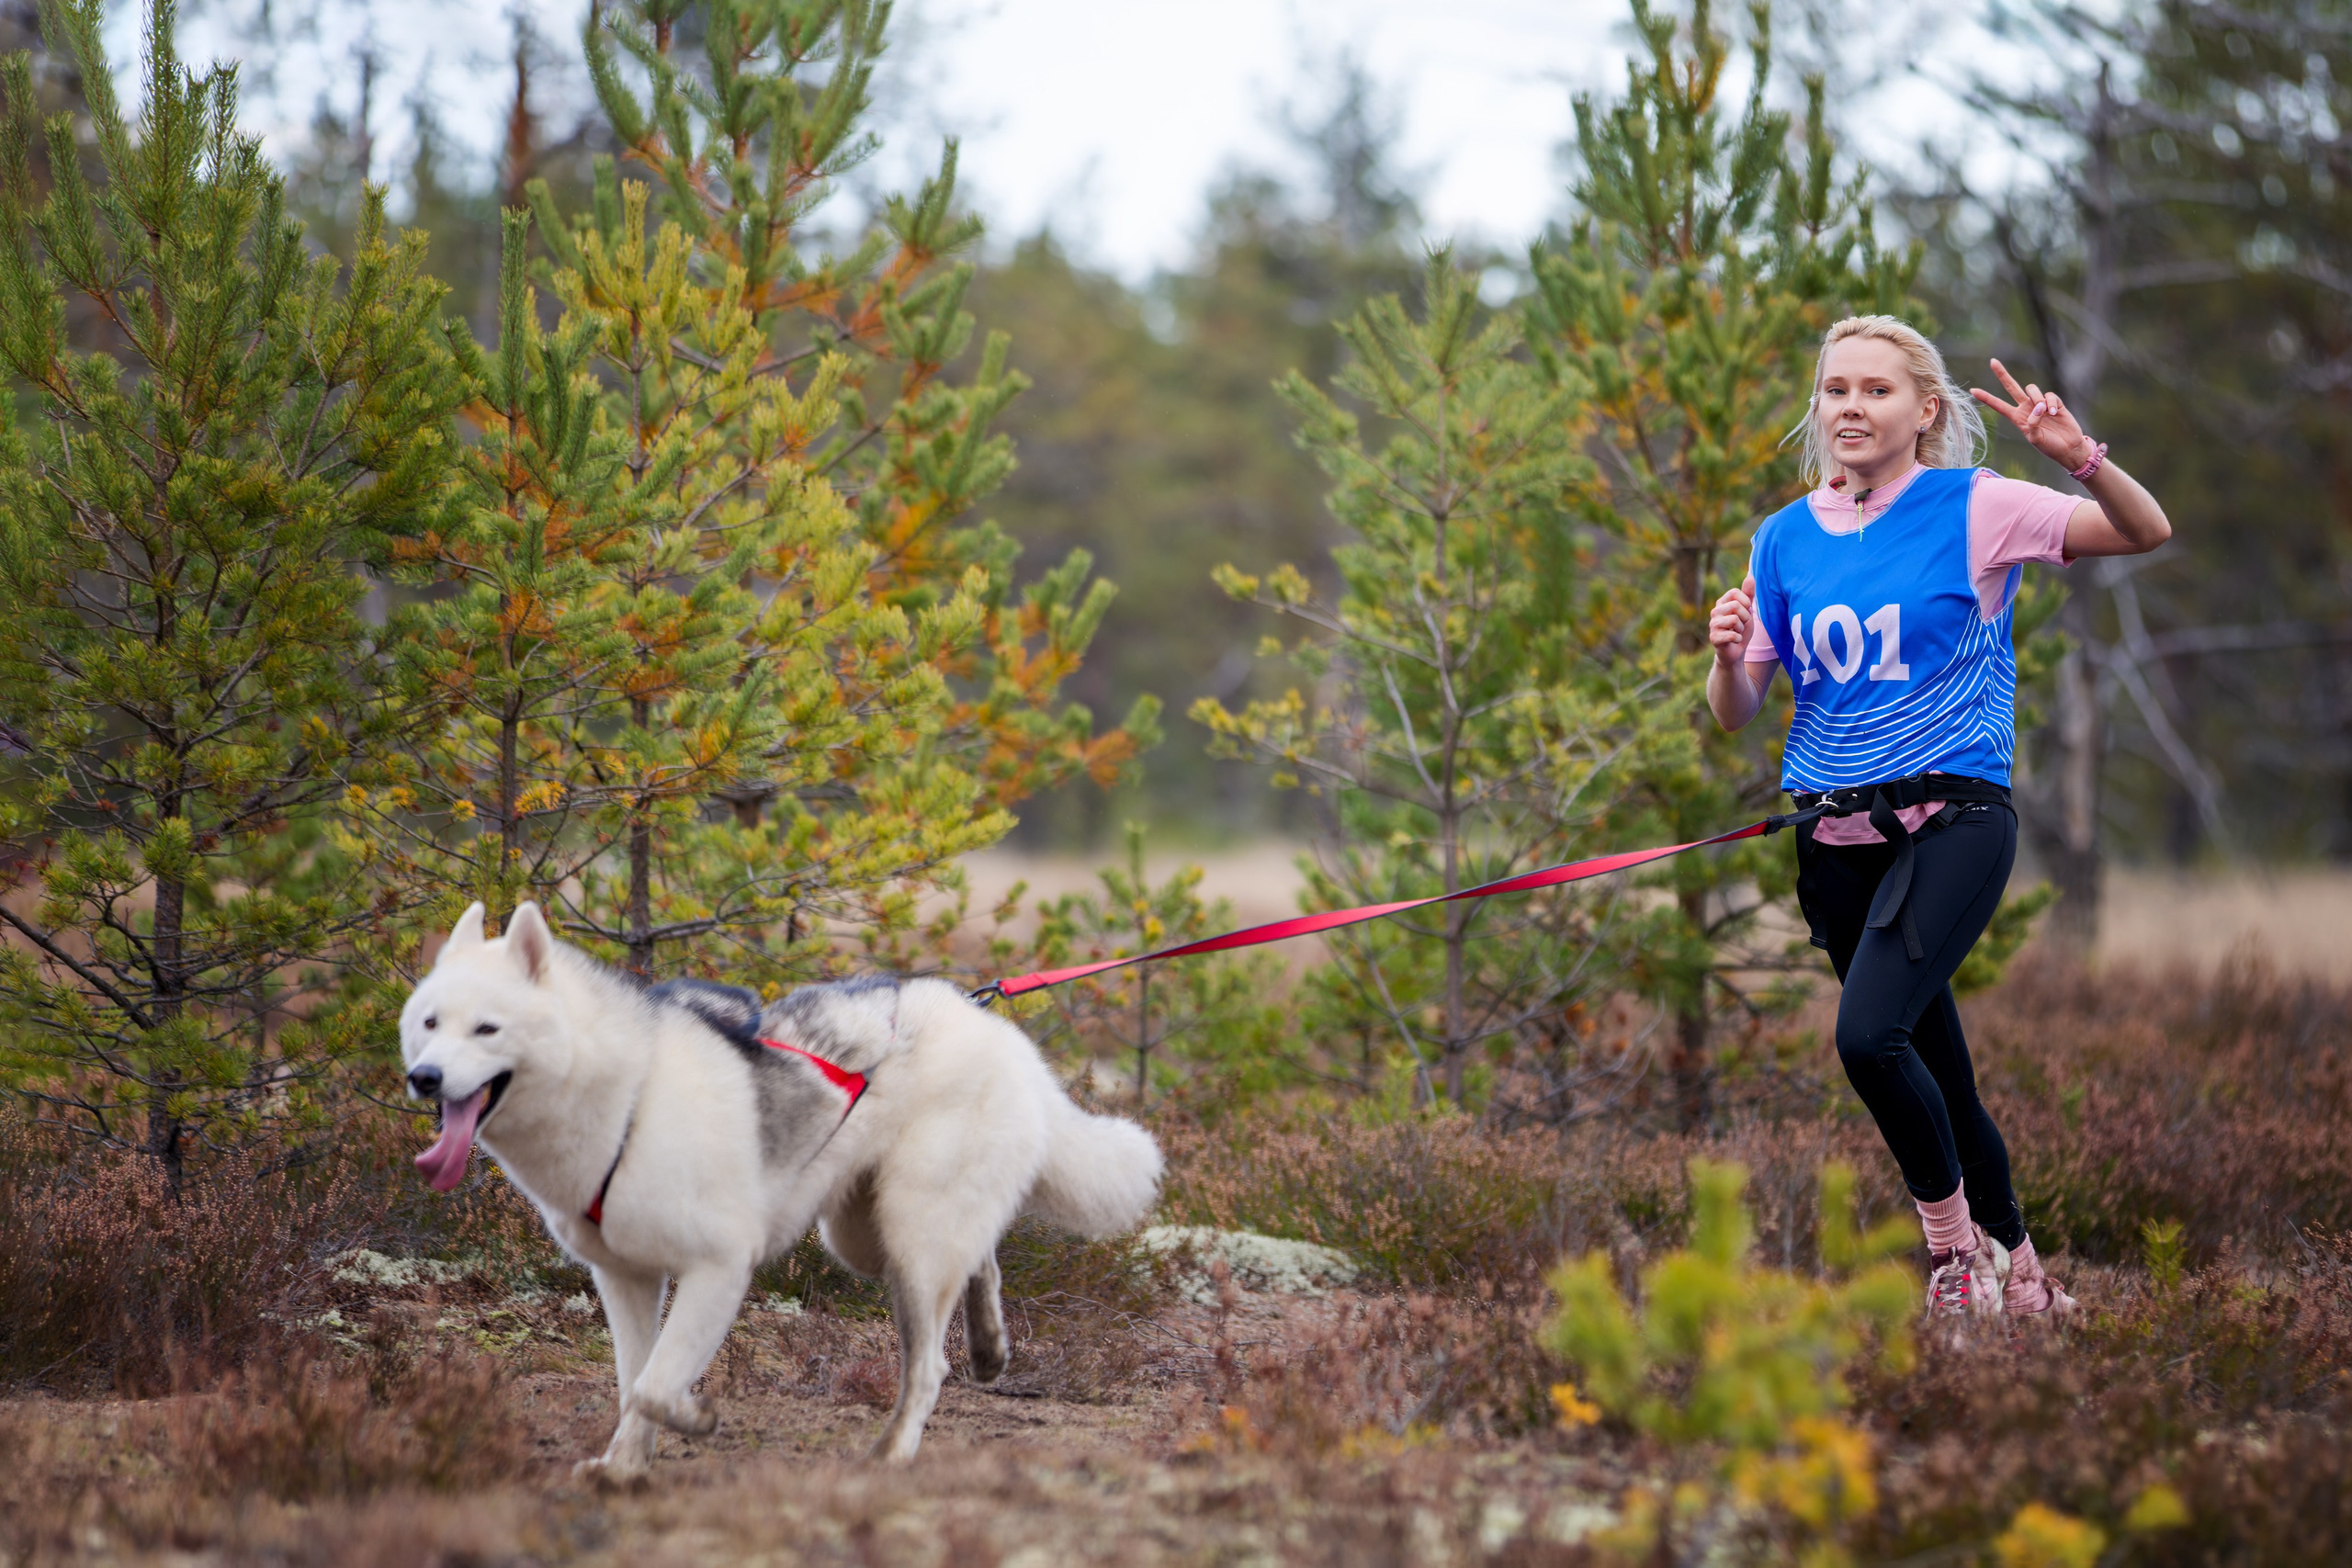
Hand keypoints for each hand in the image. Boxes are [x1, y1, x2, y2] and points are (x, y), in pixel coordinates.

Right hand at [1708, 574, 1756, 669]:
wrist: (1736, 651)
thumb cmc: (1740, 629)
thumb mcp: (1747, 610)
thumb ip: (1748, 594)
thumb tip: (1750, 575)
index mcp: (1722, 603)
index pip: (1735, 593)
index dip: (1746, 602)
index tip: (1746, 611)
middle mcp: (1714, 612)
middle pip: (1736, 605)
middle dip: (1745, 617)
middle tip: (1741, 625)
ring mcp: (1712, 625)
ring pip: (1734, 620)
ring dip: (1741, 629)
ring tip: (1736, 632)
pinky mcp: (1713, 638)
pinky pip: (1732, 635)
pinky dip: (1738, 639)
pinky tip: (1734, 641)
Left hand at [1969, 359, 2095, 471]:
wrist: (2068, 447)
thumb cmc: (2049, 446)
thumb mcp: (2036, 439)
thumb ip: (2033, 425)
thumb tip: (2038, 408)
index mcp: (2017, 418)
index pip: (1999, 405)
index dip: (1986, 398)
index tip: (1972, 390)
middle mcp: (2026, 408)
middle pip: (2011, 387)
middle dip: (2002, 374)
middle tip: (1992, 362)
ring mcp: (2040, 403)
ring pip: (2032, 389)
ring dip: (2037, 398)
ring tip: (2045, 412)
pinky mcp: (2054, 402)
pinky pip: (2049, 395)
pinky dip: (2051, 402)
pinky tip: (2054, 413)